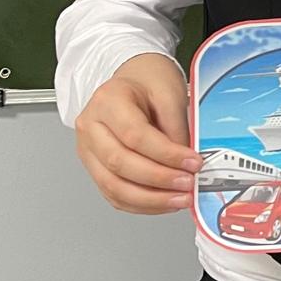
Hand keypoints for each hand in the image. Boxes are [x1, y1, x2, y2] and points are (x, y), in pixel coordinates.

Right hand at [74, 52, 198, 213]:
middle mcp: (90, 127)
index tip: (192, 163)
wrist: (133, 77)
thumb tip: (187, 162)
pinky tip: (162, 202)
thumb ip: (177, 127)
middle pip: (120, 163)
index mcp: (107, 101)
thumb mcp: (169, 92)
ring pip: (113, 185)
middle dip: (159, 179)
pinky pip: (113, 193)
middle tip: (187, 184)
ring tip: (179, 199)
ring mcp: (88, 149)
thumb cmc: (149, 80)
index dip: (166, 154)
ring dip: (150, 199)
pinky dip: (139, 203)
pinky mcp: (94, 166)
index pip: (135, 135)